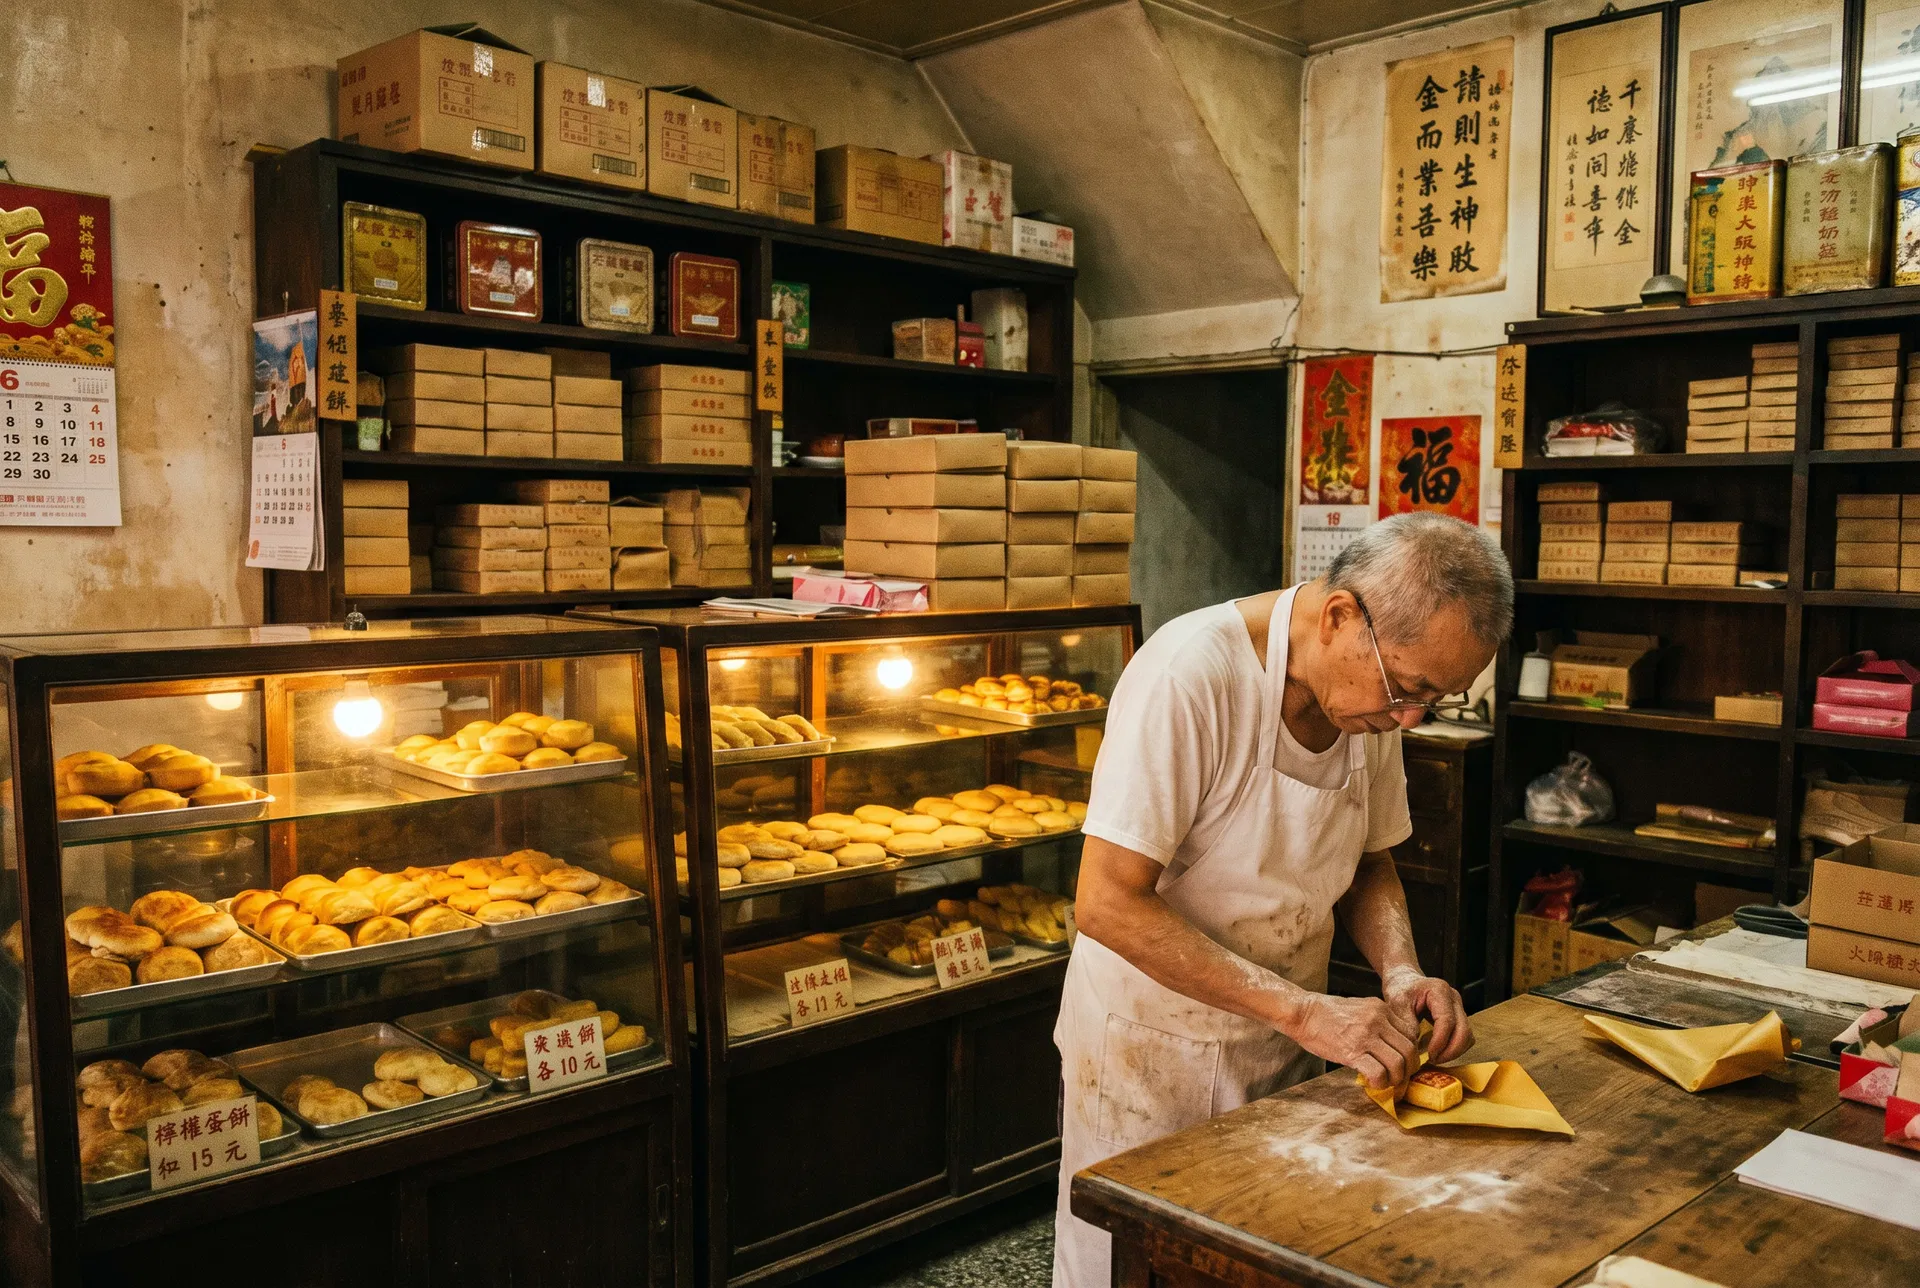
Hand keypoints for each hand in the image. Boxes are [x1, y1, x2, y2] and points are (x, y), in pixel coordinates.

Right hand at [1284, 992, 1418, 1088]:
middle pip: (1409, 1049)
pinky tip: (1372, 1083)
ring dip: (1396, 1078)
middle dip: (1409, 1068)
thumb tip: (1391, 1044)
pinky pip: (1378, 1073)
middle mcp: (1377, 1020)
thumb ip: (1379, 1021)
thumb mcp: (1360, 1008)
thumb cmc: (1327, 1013)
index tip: (1403, 1061)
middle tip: (1400, 1076)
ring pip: (1398, 1063)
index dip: (1410, 1051)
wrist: (1303, 1012)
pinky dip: (1380, 1083)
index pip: (1411, 1033)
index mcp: (1380, 1008)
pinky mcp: (1352, 1052)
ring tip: (1386, 1081)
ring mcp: (1366, 1035)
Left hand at [1381, 966, 1472, 1064]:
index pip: (1447, 1020)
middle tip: (1433, 1060)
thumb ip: (1407, 1025)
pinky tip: (1438, 1051)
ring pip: (1467, 1036)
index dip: (1440, 1041)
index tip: (1430, 1055)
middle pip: (1464, 1031)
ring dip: (1454, 1051)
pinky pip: (1464, 1037)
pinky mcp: (1458, 1016)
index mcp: (1439, 991)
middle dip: (1451, 1051)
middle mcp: (1454, 998)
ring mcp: (1459, 1007)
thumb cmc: (1400, 989)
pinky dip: (1454, 1048)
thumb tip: (1416, 1048)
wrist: (1404, 980)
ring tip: (1434, 1058)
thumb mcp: (1397, 1004)